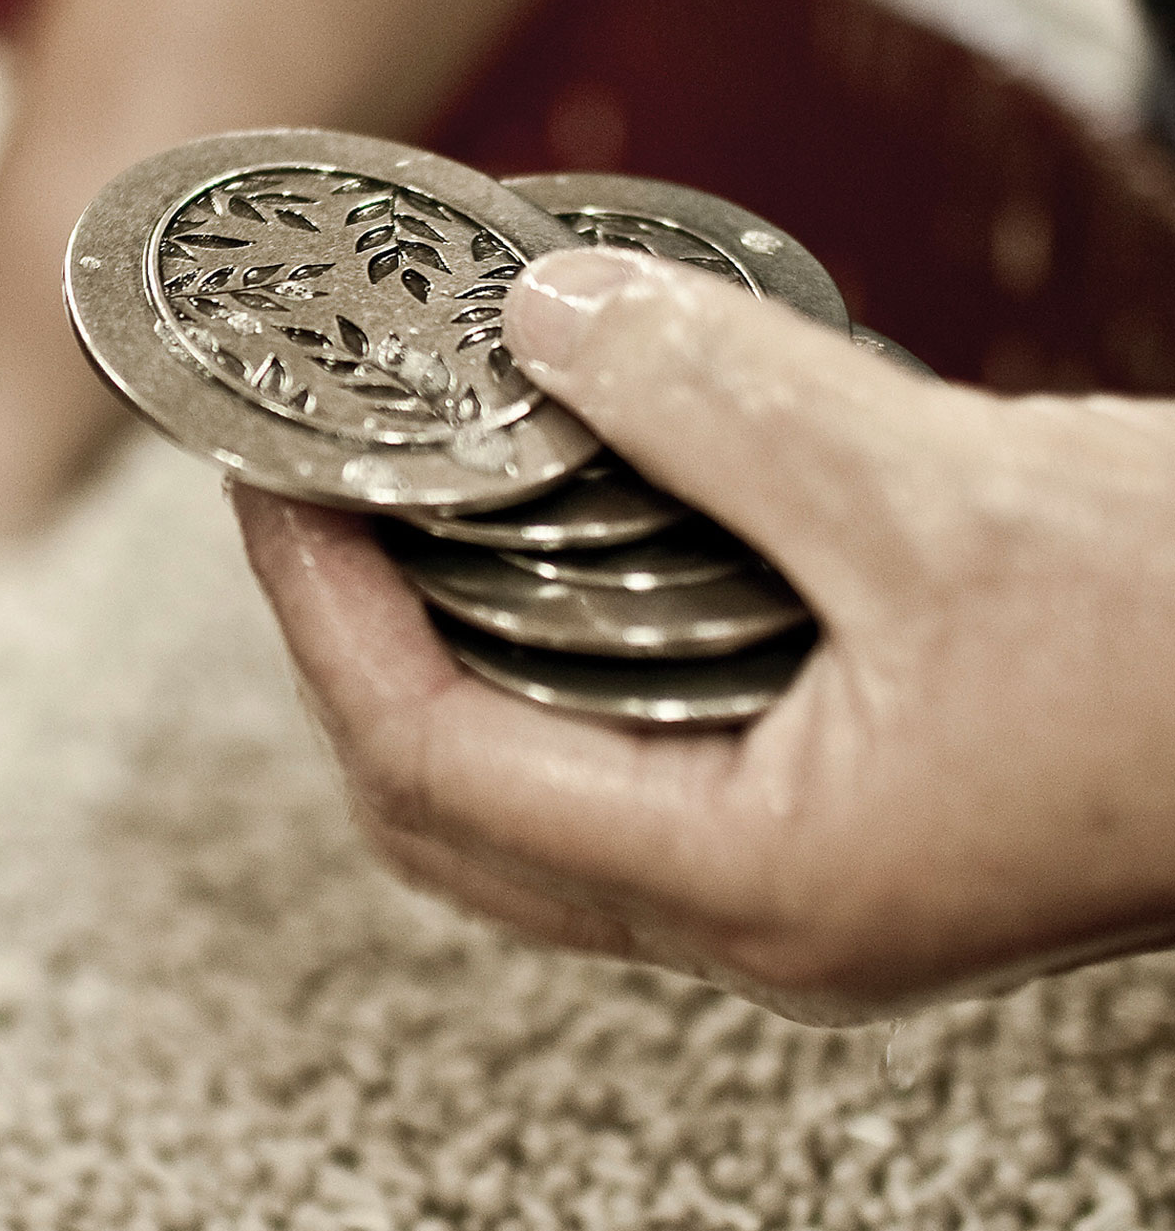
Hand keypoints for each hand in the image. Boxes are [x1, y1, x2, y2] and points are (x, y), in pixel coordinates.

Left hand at [234, 246, 1174, 1020]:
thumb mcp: (959, 502)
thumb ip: (726, 407)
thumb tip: (541, 321)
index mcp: (760, 882)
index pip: (432, 764)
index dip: (321, 617)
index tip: (271, 484)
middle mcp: (761, 910)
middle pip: (452, 808)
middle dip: (349, 647)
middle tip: (308, 496)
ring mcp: (803, 877)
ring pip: (533, 790)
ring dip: (442, 651)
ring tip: (402, 504)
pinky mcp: (849, 813)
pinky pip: (629, 746)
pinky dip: (555, 647)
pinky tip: (564, 538)